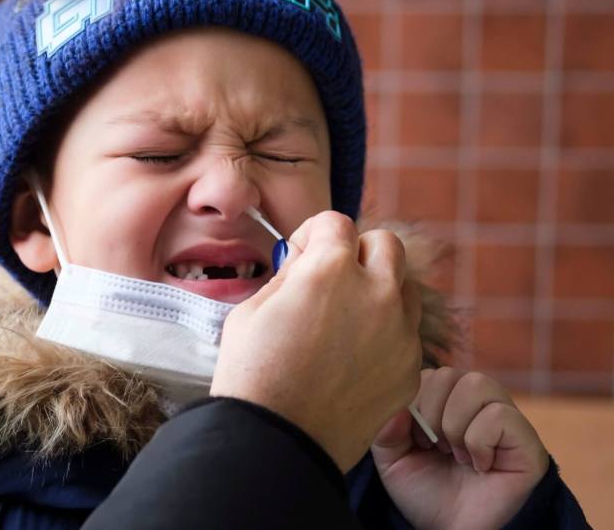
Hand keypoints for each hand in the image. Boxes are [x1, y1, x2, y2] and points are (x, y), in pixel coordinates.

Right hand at [210, 211, 423, 470]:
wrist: (277, 440)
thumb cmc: (253, 373)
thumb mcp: (252, 308)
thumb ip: (289, 276)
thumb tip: (306, 265)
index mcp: (330, 269)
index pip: (336, 222)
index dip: (312, 235)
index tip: (300, 256)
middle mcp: (376, 293)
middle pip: (386, 244)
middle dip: (357, 253)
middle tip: (331, 280)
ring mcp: (400, 332)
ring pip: (405, 287)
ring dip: (380, 290)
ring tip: (347, 318)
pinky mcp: (410, 368)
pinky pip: (406, 333)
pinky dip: (386, 334)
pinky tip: (353, 358)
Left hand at [372, 368, 549, 529]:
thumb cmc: (425, 493)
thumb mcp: (391, 458)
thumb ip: (385, 427)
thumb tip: (397, 403)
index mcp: (448, 401)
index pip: (427, 373)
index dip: (415, 404)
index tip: (416, 440)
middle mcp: (479, 403)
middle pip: (449, 374)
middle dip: (431, 414)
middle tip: (436, 448)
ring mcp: (507, 419)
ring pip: (477, 385)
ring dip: (455, 425)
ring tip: (457, 456)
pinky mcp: (528, 441)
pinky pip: (500, 415)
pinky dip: (479, 442)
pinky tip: (480, 466)